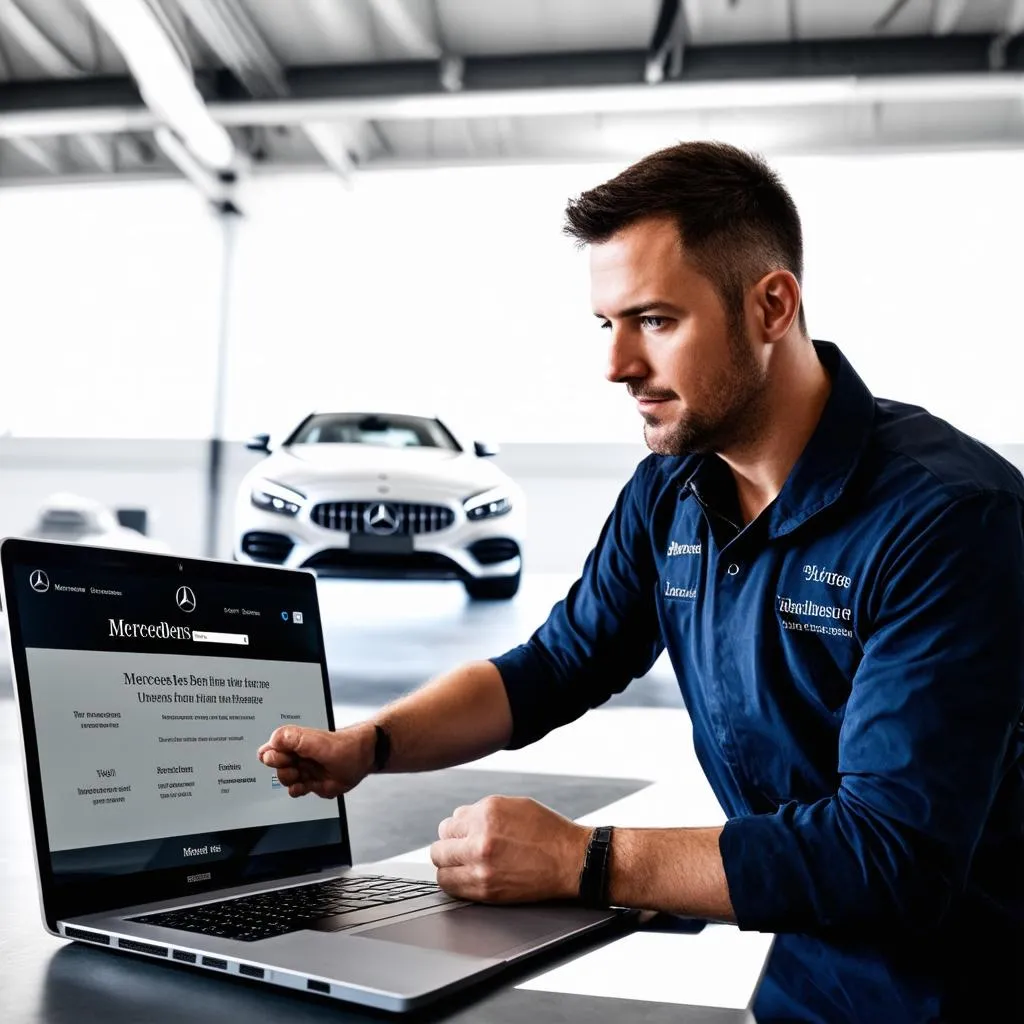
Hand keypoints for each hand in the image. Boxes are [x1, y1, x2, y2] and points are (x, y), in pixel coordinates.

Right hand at [257, 723, 373, 797]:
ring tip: (303, 777)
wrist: (363, 760)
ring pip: (284, 779)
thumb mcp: (318, 741)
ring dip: (290, 780)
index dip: (273, 755)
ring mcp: (304, 769)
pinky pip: (295, 790)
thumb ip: (294, 738)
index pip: (271, 748)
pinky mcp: (310, 783)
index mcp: (296, 741)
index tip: (283, 758)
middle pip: (275, 765)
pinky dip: (298, 790)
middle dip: (283, 769)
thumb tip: (272, 740)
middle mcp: (298, 755)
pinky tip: (305, 786)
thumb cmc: (345, 747)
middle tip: (296, 768)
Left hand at [430, 796, 589, 902]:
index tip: (462, 837)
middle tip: (459, 852)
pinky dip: (455, 883)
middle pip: (439, 846)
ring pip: (441, 868)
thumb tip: (459, 821)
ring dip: (449, 867)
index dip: (455, 831)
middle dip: (448, 848)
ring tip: (463, 867)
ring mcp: (482, 866)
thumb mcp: (515, 805)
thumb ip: (483, 811)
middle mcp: (481, 838)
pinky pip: (452, 888)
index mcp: (488, 812)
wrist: (572, 861)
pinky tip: (468, 879)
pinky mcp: (486, 890)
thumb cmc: (548, 832)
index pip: (449, 823)